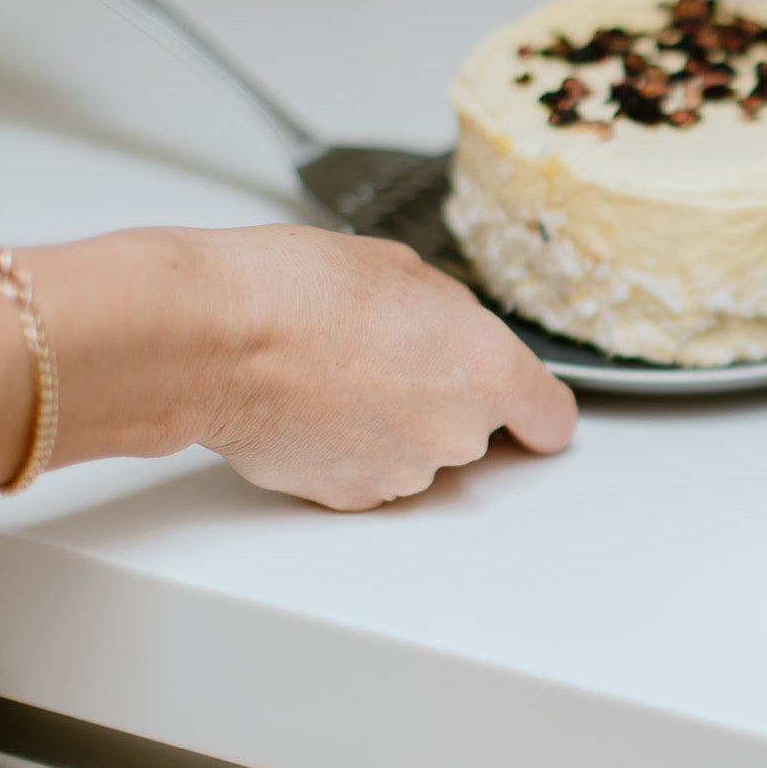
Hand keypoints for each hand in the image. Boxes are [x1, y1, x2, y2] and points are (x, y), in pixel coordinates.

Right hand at [197, 225, 577, 510]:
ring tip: (335, 376)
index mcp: (490, 370)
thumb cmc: (298, 292)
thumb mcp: (402, 270)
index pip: (551, 418)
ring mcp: (406, 472)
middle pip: (475, 430)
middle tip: (385, 359)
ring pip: (419, 453)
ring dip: (391, 427)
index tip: (527, 414)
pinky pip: (367, 473)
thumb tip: (454, 331)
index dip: (535, 412)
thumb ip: (452, 315)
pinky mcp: (352, 497)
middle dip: (442, 402)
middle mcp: (458, 432)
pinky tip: (311, 408)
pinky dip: (346, 450)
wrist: (216, 339)